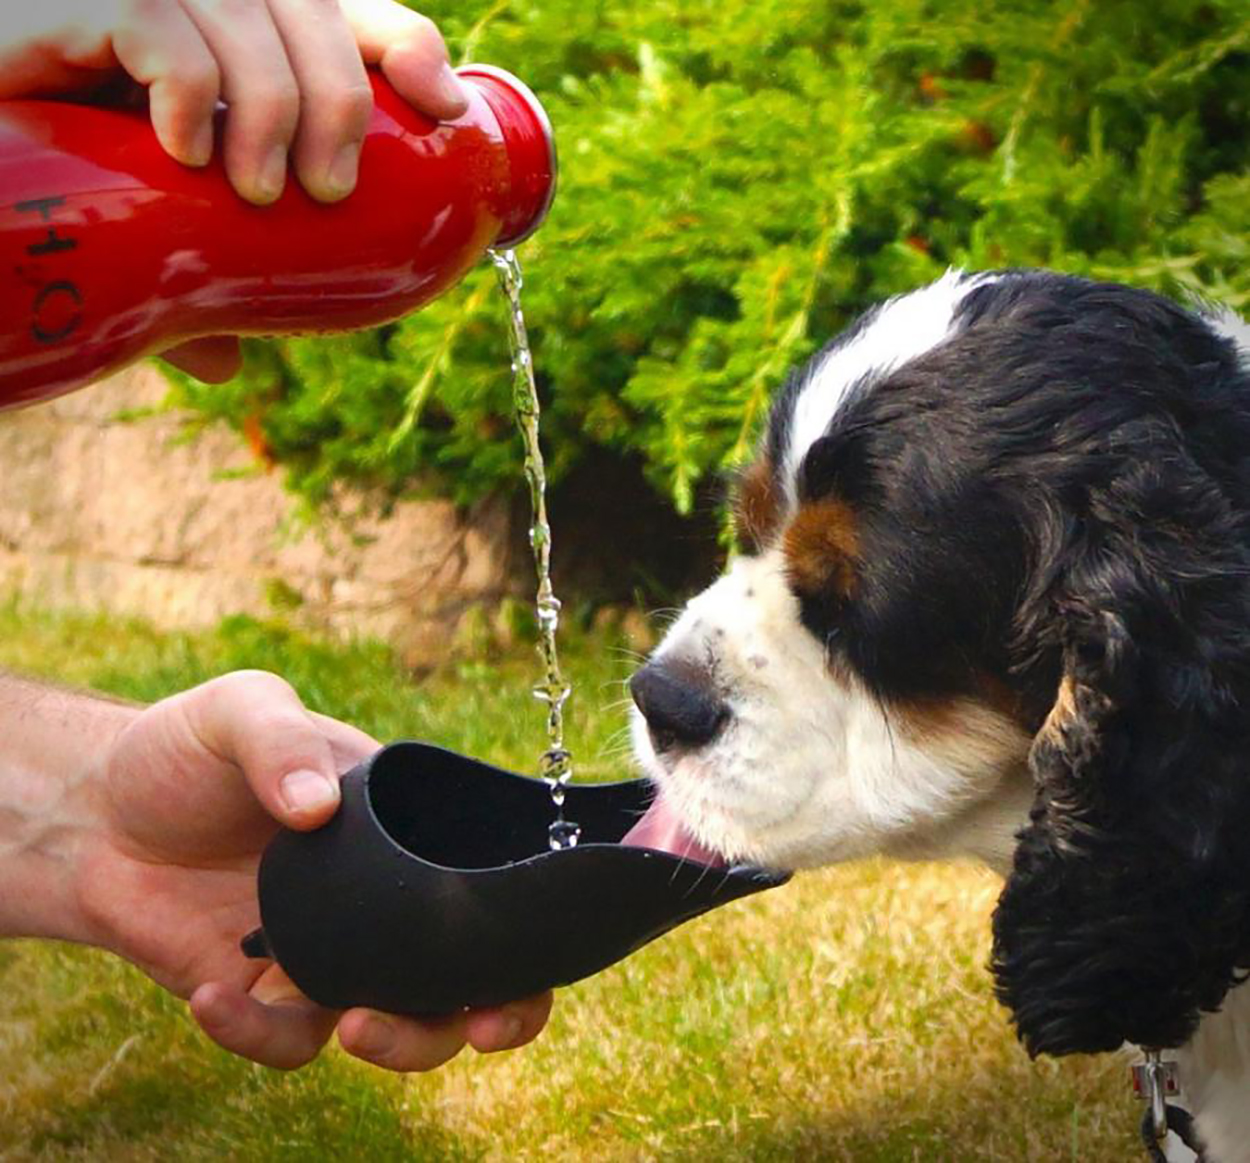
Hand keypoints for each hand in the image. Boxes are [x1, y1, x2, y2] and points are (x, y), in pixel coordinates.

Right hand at [0, 0, 472, 381]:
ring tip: (255, 193)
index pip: (345, 11)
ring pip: (239, 11)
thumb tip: (226, 365)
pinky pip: (151, 22)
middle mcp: (186, 2)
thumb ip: (192, 283)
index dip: (403, 44)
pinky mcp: (62, 8)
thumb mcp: (143, 245)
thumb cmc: (49, 201)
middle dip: (338, 99)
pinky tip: (182, 152)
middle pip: (306, 6)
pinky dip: (186, 86)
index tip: (443, 114)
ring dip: (269, 106)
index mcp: (229, 42)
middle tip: (327, 193)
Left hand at [72, 670, 551, 1070]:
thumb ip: (278, 739)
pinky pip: (287, 1037)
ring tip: (355, 1027)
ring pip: (398, 1021)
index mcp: (402, 827)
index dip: (523, 925)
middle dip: (493, 1010)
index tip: (529, 955)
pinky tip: (213, 995)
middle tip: (480, 1026)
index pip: (485, 877)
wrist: (95, 812)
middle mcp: (381, 895)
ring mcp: (330, 949)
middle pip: (466, 969)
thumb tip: (317, 811)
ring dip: (399, 1041)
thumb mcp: (238, 710)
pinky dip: (258, 1033)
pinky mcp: (266, 993)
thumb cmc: (185, 748)